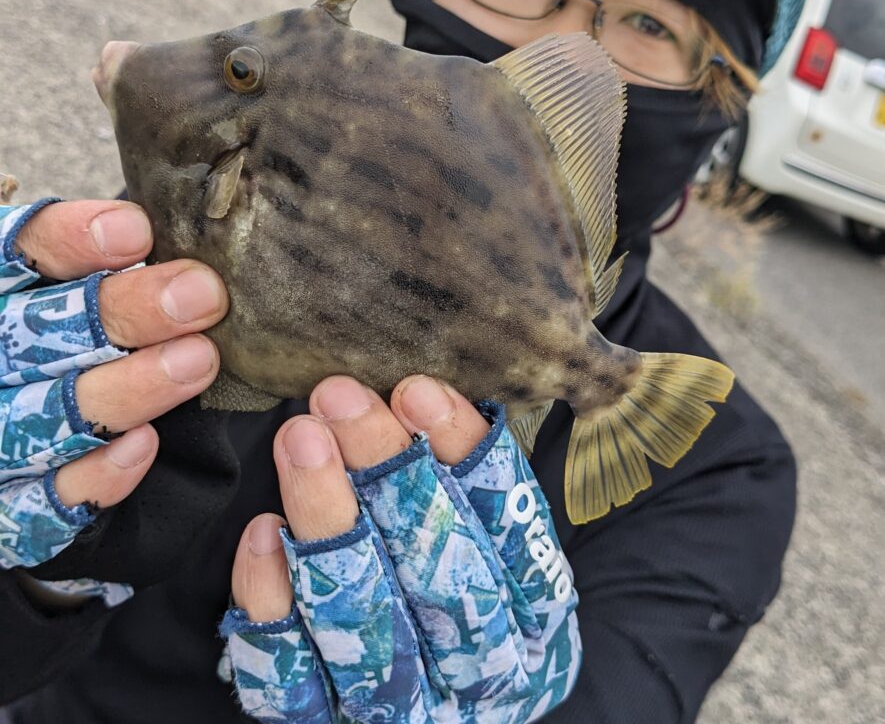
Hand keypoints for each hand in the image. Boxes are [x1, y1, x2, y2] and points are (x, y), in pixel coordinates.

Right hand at [0, 198, 227, 576]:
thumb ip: (119, 264)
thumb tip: (195, 248)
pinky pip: (42, 502)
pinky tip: (145, 445)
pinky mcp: (7, 507)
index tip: (137, 232)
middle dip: (122, 311)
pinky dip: (93, 475)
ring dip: (126, 390)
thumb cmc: (78, 336)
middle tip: (202, 295)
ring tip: (199, 361)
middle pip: (35, 334)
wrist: (29, 443)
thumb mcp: (84, 286)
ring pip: (44, 417)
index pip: (15, 254)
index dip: (68, 241)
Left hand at [223, 375, 581, 722]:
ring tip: (300, 440)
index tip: (415, 390)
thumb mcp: (487, 529)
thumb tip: (417, 393)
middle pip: (439, 570)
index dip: (465, 456)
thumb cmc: (466, 578)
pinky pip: (295, 683)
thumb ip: (465, 473)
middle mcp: (483, 674)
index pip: (512, 529)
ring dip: (329, 521)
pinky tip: (262, 535)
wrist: (442, 694)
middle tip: (338, 398)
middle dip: (387, 473)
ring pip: (369, 622)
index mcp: (537, 618)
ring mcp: (408, 711)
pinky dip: (275, 607)